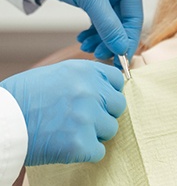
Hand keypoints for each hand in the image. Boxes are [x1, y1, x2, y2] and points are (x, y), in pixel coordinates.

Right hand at [0, 60, 125, 164]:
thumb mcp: (59, 73)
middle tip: (85, 119)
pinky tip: (68, 146)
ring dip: (95, 133)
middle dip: (104, 113)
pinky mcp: (80, 143)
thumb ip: (85, 78)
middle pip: (118, 105)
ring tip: (72, 131)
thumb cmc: (25, 96)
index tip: (100, 100)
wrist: (2, 120)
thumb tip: (105, 87)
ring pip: (111, 128)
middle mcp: (90, 91)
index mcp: (86, 70)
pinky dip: (86, 152)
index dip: (109, 92)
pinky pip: (98, 151)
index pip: (117, 80)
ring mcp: (87, 117)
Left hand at [36, 0, 142, 62]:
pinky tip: (83, 39)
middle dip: (111, 40)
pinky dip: (94, 33)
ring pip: (111, 24)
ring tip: (86, 47)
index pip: (135, 16)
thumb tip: (122, 49)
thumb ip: (107, 23)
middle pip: (123, 22)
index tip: (121, 59)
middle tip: (99, 54)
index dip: (128, 38)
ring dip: (101, 38)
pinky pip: (100, 21)